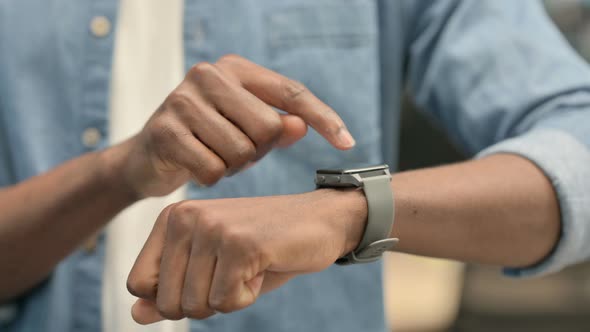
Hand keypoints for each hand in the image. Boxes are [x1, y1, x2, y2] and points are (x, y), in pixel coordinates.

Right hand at [116, 54, 354, 197]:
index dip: (323, 118)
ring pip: (242, 152)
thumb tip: (301, 126)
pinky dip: (211, 177)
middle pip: (269, 128)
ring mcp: (183, 100)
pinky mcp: (166, 130)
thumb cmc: (207, 139)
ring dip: (234, 166)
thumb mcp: (247, 130)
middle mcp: (209, 75)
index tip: (348, 143)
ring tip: (214, 156)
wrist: (147, 157)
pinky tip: (195, 166)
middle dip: (259, 152)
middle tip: (235, 152)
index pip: (291, 92)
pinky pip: (213, 169)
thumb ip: (278, 126)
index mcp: (235, 68)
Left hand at [126, 189, 366, 323]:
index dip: (173, 297)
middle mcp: (185, 217)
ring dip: (228, 298)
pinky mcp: (239, 244)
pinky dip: (248, 296)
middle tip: (234, 271)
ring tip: (250, 264)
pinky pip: (226, 301)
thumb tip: (135, 315)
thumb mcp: (212, 270)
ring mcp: (212, 228)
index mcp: (172, 218)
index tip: (208, 275)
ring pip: (196, 304)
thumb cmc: (263, 247)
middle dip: (204, 302)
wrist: (319, 221)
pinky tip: (263, 265)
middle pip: (166, 302)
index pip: (138, 284)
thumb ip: (171, 290)